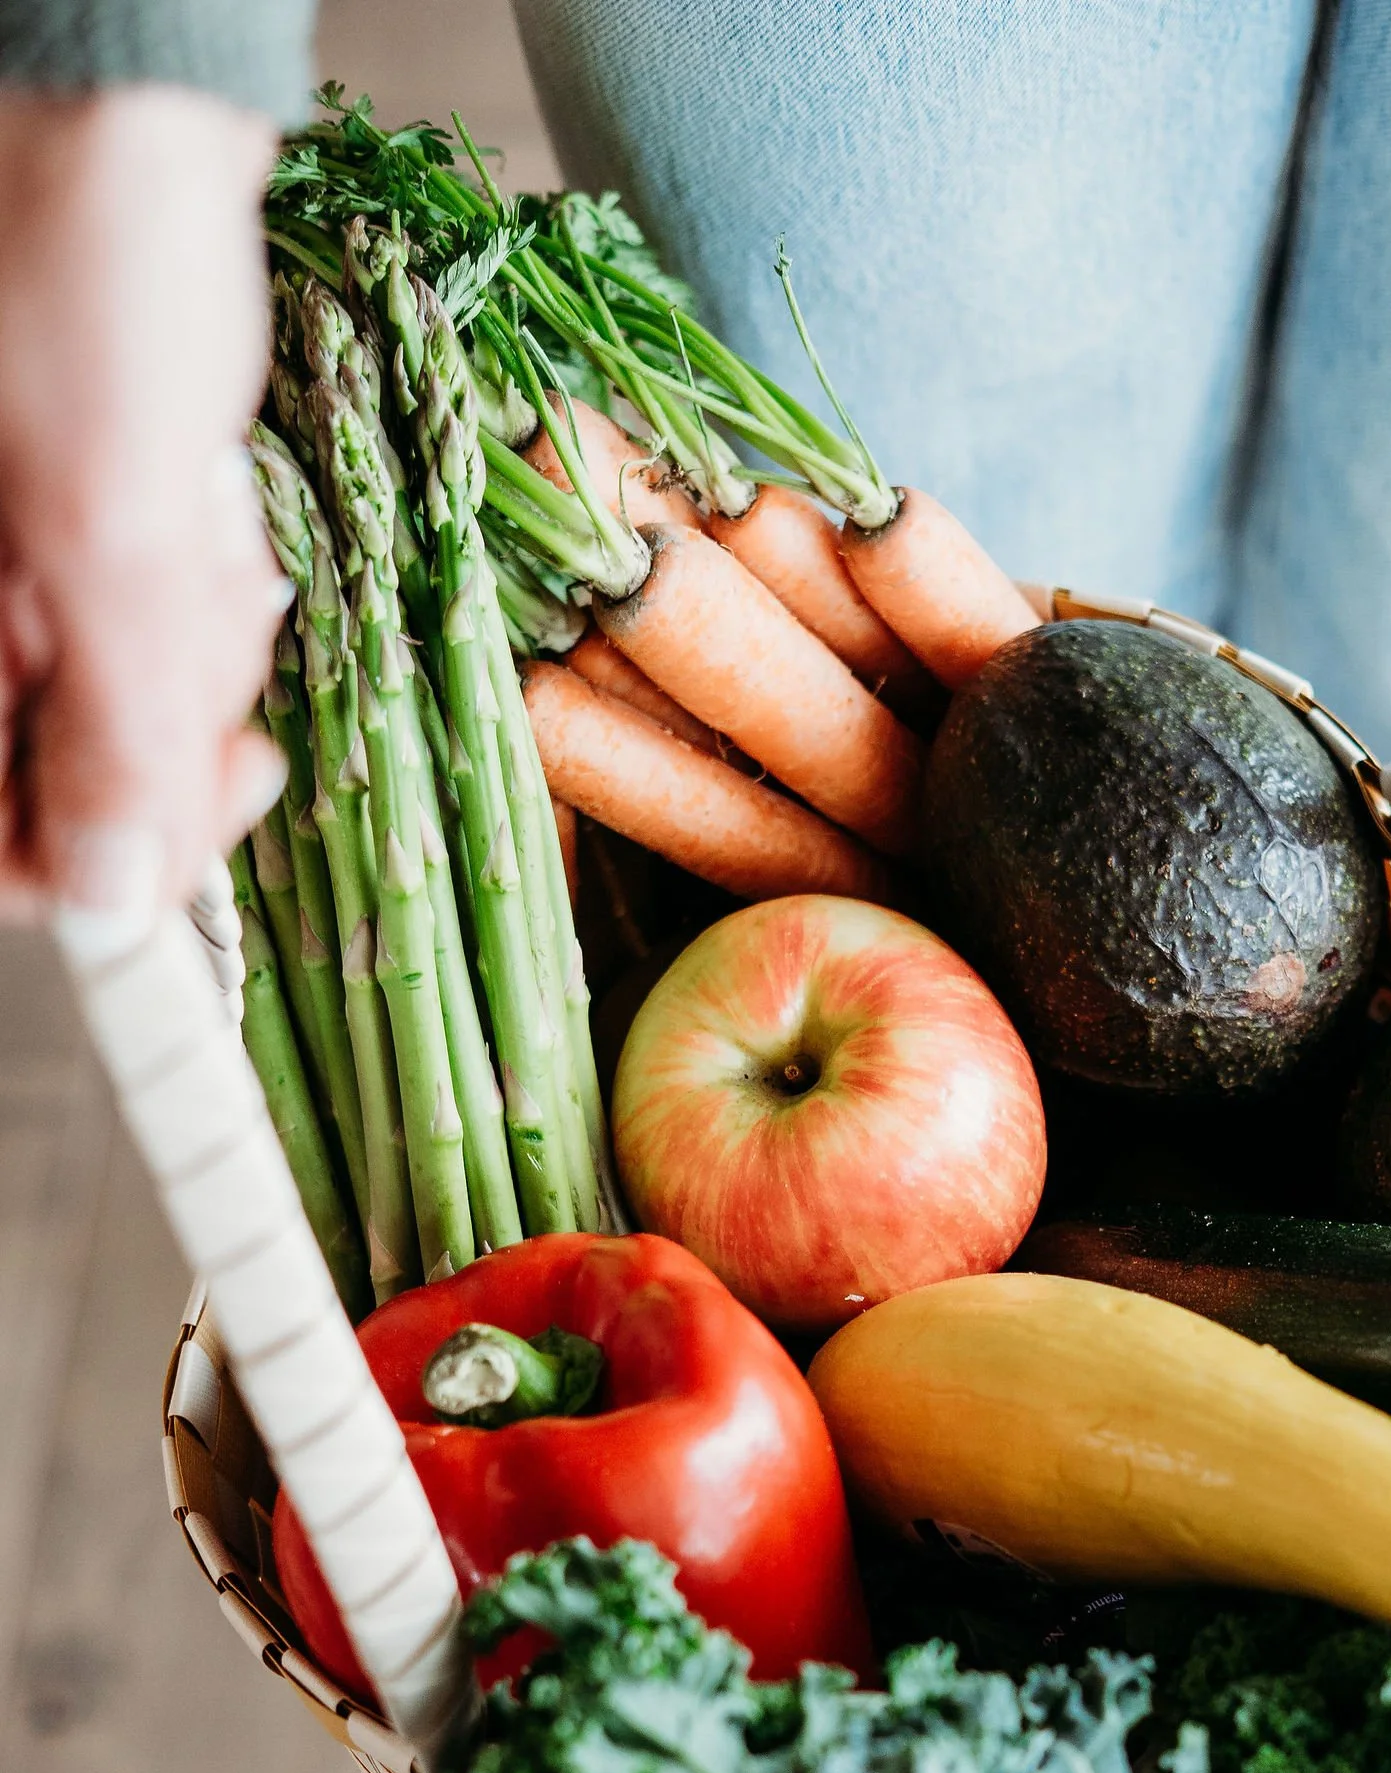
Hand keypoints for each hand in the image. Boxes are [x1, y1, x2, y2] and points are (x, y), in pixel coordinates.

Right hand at [0, 86, 286, 921]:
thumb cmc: (79, 262)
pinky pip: (150, 604)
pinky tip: (209, 491)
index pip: (6, 850)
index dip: (117, 854)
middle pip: (81, 776)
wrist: (118, 100)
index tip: (214, 793)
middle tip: (207, 600)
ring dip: (199, 625)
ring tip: (203, 515)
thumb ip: (113, 730)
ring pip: (131, 690)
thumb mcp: (107, 521)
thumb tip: (119, 900)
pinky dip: (201, 570)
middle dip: (174, 699)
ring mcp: (13, 560)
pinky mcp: (73, 513)